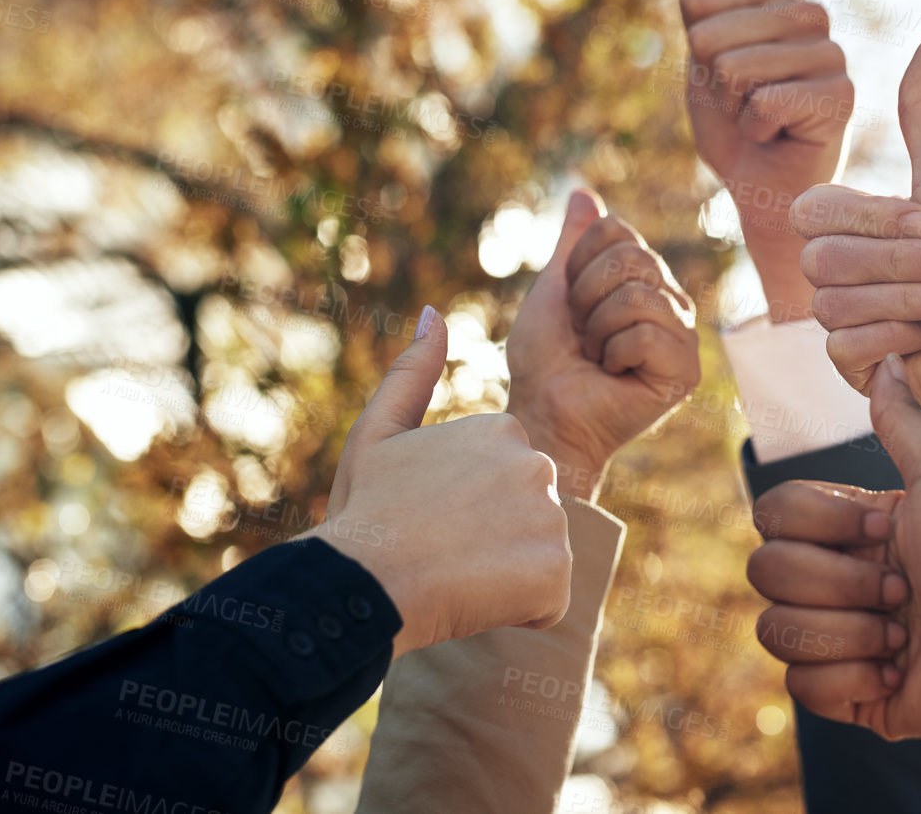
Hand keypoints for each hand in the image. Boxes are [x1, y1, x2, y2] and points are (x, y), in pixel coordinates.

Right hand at [308, 310, 571, 655]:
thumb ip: (413, 372)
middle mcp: (539, 464)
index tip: (431, 515)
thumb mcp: (378, 432)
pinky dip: (521, 607)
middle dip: (495, 535)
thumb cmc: (366, 510)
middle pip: (529, 511)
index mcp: (503, 429)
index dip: (467, 506)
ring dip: (507, 572)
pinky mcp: (557, 572)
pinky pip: (549, 596)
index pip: (504, 477)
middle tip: (444, 547)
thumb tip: (434, 313)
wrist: (363, 586)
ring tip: (458, 574)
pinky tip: (479, 601)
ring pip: (540, 553)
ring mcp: (552, 519)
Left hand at [506, 190, 700, 499]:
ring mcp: (683, 336)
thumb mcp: (554, 288)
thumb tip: (583, 192)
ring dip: (597, 329)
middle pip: (632, 258)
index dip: (578, 265)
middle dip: (586, 297)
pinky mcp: (686, 371)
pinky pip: (645, 332)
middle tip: (583, 335)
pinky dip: (613, 354)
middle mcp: (671, 301)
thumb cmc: (545, 360)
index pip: (618, 231)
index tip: (571, 304)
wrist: (543, 413)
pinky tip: (613, 374)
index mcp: (645, 279)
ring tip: (597, 356)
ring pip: (638, 295)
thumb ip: (574, 243)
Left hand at [681, 0, 853, 313]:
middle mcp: (814, 15)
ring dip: (733, 108)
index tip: (724, 77)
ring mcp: (833, 54)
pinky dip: (754, 129)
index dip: (696, 51)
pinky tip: (779, 135)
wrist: (764, 188)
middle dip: (712, 82)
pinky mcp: (843, 97)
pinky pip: (763, 102)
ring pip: (735, 69)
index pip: (698, 2)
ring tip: (761, 118)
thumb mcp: (705, 47)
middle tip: (742, 104)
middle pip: (713, 35)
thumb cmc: (735, 119)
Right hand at [749, 356, 920, 738]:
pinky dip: (849, 679)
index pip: (774, 514)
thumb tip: (890, 358)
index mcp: (849, 531)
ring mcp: (840, 641)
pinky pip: (801, 689)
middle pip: (765, 571)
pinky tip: (896, 672)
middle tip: (902, 591)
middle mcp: (836, 582)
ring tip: (901, 636)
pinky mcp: (850, 697)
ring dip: (846, 632)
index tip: (885, 528)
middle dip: (839, 582)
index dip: (823, 522)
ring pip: (776, 631)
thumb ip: (901, 422)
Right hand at [795, 38, 920, 574]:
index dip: (871, 219)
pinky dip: (897, 340)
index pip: (813, 212)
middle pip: (822, 261)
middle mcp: (842, 273)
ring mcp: (846, 322)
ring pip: (831, 304)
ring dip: (910, 300)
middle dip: (903, 263)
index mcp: (856, 229)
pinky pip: (841, 348)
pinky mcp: (855, 371)